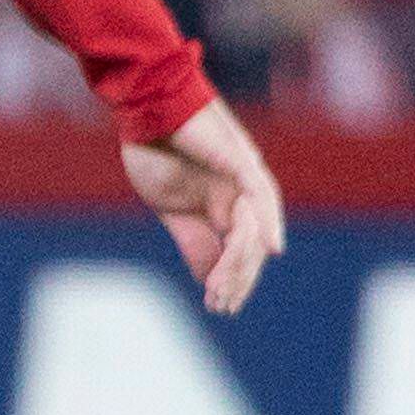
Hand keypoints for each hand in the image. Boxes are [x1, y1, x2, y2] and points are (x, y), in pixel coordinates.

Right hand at [120, 96, 287, 316]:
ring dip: (242, 262)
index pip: (238, 250)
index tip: (217, 306)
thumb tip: (210, 277)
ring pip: (254, 229)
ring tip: (224, 287)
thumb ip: (194, 241)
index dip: (230, 279)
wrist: (144, 109)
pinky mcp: (241, 161)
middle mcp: (244, 195)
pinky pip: (261, 197)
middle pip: (251, 246)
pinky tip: (270, 249)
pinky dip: (266, 223)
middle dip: (236, 278)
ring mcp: (246, 178)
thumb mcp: (172, 209)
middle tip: (219, 304)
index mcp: (225, 205)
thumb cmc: (153, 151)